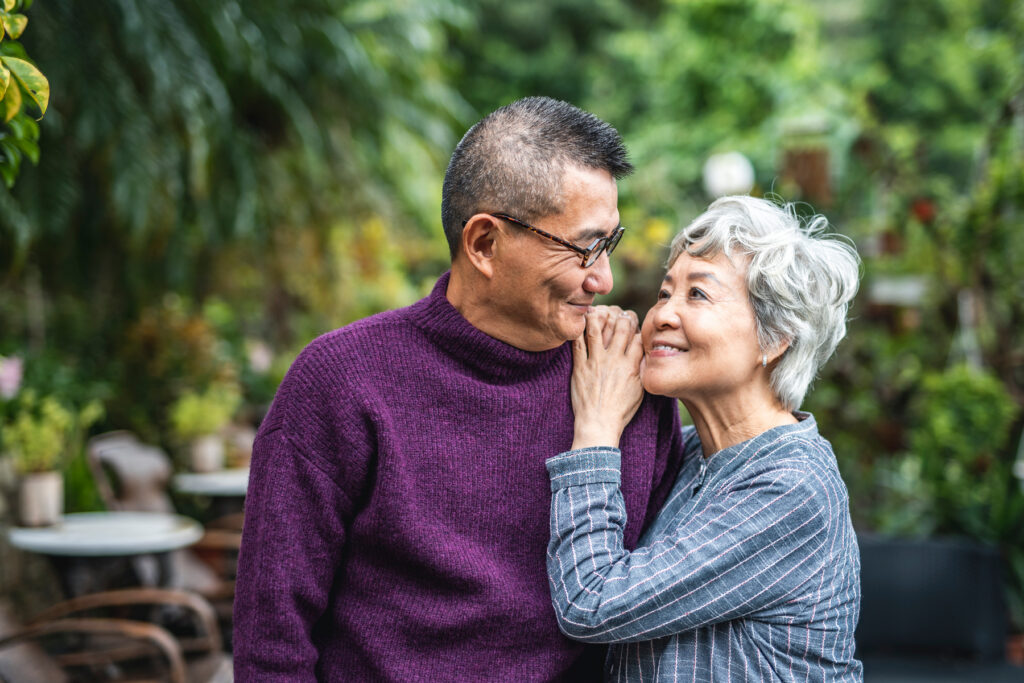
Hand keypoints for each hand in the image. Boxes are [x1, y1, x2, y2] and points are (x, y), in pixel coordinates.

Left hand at [570, 307, 643, 449]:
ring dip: (598, 316)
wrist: (598, 424)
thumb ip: (642, 370)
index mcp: (631, 366)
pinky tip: (579, 323)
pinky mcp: (580, 367)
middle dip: (622, 316)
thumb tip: (645, 354)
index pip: (638, 337)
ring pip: (597, 330)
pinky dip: (578, 330)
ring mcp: (596, 362)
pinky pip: (578, 343)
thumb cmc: (620, 410)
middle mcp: (614, 361)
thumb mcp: (640, 391)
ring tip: (598, 310)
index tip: (635, 324)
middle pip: (620, 328)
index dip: (638, 327)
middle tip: (620, 313)